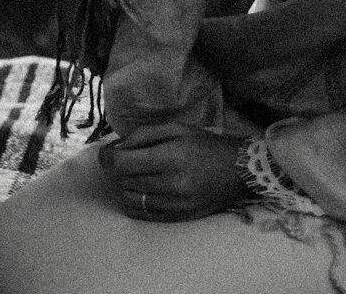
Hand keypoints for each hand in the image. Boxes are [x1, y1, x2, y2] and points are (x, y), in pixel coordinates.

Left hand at [98, 121, 255, 222]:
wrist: (238, 172)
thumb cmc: (205, 145)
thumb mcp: (176, 129)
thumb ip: (142, 136)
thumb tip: (114, 148)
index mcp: (171, 157)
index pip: (122, 163)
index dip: (107, 158)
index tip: (107, 154)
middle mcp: (171, 184)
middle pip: (123, 180)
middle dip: (122, 169)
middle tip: (133, 160)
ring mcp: (174, 205)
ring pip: (129, 198)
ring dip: (128, 185)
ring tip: (141, 175)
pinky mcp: (176, 218)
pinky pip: (140, 213)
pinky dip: (135, 201)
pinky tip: (145, 190)